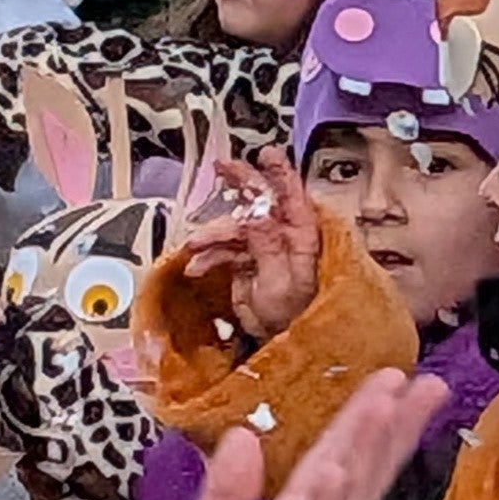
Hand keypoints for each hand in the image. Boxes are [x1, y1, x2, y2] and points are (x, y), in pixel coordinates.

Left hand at [157, 362, 440, 499]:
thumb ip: (225, 497)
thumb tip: (243, 436)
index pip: (334, 466)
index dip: (363, 425)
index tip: (394, 380)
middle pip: (354, 477)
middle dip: (386, 429)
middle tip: (421, 381)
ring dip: (366, 454)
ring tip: (389, 406)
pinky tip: (336, 474)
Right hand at [169, 150, 323, 345]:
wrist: (283, 346)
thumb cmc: (298, 319)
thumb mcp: (283, 284)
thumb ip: (268, 247)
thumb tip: (258, 214)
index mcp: (302, 239)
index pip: (293, 196)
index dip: (280, 173)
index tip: (266, 153)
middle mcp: (285, 239)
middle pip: (262, 202)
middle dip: (240, 184)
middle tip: (222, 168)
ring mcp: (266, 250)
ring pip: (236, 228)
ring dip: (213, 234)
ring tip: (196, 246)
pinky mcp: (249, 265)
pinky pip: (226, 250)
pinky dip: (210, 256)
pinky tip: (197, 266)